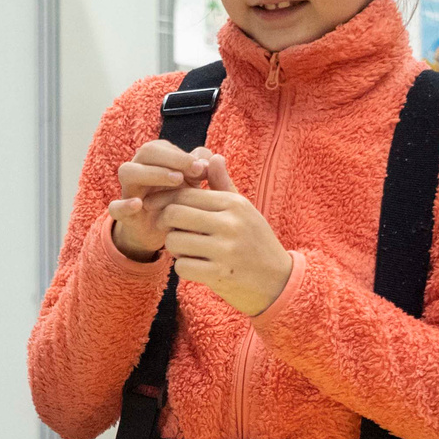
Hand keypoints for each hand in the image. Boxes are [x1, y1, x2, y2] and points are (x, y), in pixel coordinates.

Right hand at [108, 141, 219, 261]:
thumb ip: (202, 169)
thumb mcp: (194, 184)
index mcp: (155, 160)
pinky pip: (114, 206)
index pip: (161, 146)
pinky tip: (139, 204)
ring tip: (176, 181)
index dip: (181, 154)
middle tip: (192, 170)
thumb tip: (210, 159)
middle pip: (146, 152)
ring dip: (152, 173)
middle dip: (170, 158)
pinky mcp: (123, 215)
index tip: (201, 167)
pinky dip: (124, 204)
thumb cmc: (179, 201)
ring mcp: (129, 191)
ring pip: (127, 171)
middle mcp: (139, 170)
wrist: (162, 232)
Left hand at [156, 156, 291, 316]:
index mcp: (233, 204)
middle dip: (165, 224)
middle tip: (172, 232)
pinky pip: (182, 267)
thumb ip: (224, 185)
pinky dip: (184, 268)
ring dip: (174, 249)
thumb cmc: (256, 242)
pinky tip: (196, 268)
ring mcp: (226, 249)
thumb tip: (213, 156)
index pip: (184, 194)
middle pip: (173, 214)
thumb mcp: (243, 210)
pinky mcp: (220, 274)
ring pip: (174, 241)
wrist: (279, 282)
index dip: (165, 201)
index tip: (160, 211)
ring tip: (188, 251)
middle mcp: (230, 223)